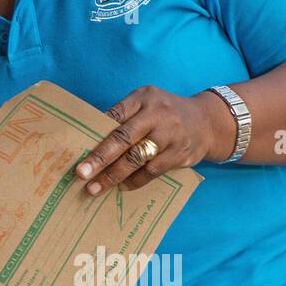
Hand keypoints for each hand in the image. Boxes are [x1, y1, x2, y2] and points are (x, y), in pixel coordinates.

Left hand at [76, 85, 230, 195]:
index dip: (96, 131)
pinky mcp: (179, 155)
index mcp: (144, 97)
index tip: (77, 147)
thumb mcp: (147, 102)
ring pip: (136, 159)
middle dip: (99, 158)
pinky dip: (134, 181)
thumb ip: (124, 115)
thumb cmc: (165, 112)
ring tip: (94, 187)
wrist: (207, 122)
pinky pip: (151, 172)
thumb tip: (91, 138)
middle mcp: (157, 115)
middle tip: (81, 173)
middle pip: (123, 138)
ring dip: (113, 176)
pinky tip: (120, 187)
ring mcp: (170, 136)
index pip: (115, 114)